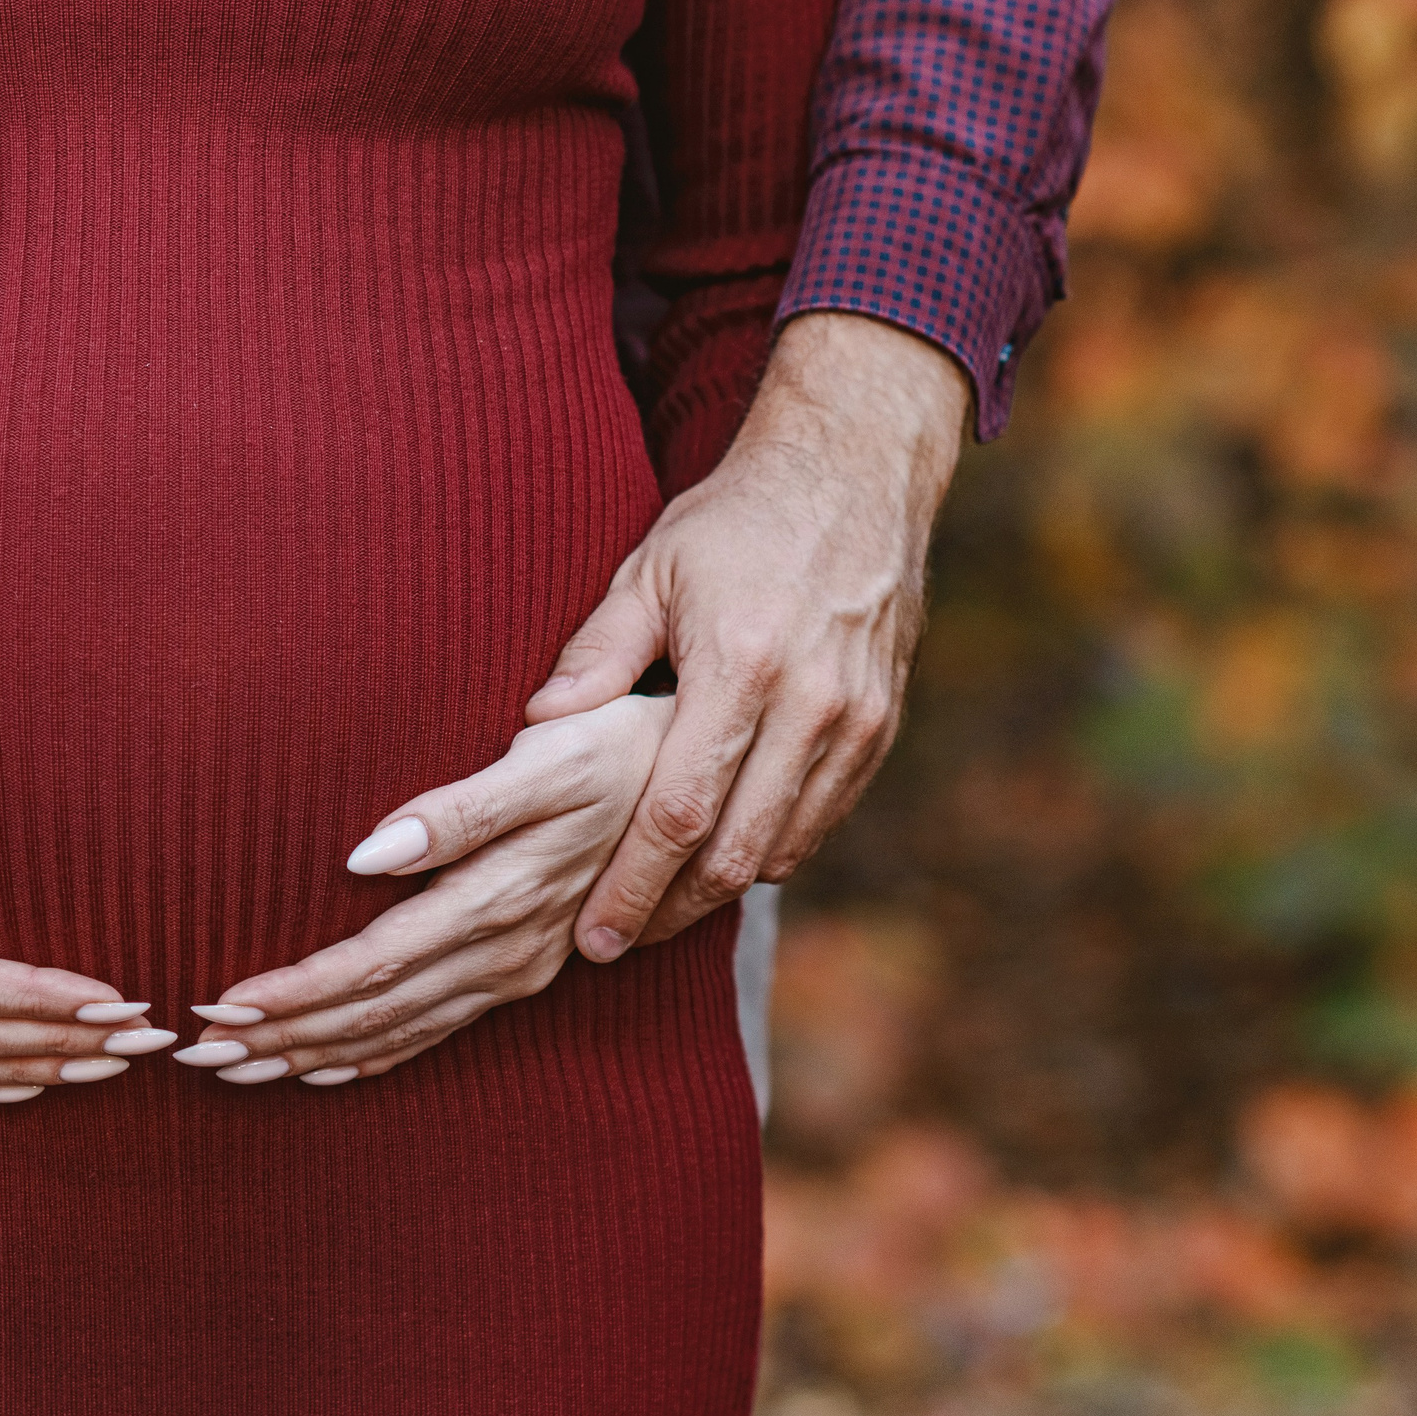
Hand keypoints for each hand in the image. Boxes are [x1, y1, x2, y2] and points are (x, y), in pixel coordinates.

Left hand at [169, 696, 672, 1083]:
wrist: (699, 775)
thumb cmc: (612, 748)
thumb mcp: (544, 762)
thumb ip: (456, 812)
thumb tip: (365, 854)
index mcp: (497, 902)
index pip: (370, 966)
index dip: (292, 994)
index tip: (217, 1008)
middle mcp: (504, 953)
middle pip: (371, 1013)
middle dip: (278, 1040)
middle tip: (193, 1058)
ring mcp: (516, 971)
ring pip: (395, 1031)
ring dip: (310, 1055)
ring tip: (233, 1073)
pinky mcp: (524, 972)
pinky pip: (433, 1032)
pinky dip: (370, 1057)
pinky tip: (321, 1070)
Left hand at [524, 313, 969, 962]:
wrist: (857, 471)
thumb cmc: (736, 519)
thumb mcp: (650, 569)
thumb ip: (595, 655)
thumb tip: (533, 729)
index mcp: (740, 664)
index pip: (676, 812)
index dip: (631, 885)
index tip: (590, 935)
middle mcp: (809, 703)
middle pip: (732, 852)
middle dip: (667, 911)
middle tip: (610, 944)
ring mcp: (856, 720)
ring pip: (781, 848)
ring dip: (715, 892)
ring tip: (655, 912)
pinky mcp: (883, 726)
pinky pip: (821, 820)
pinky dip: (768, 852)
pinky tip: (718, 862)